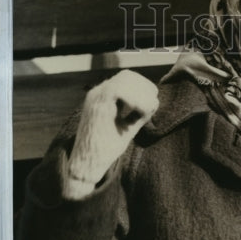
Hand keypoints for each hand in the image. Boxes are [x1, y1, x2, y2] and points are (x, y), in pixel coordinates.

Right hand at [65, 70, 159, 197]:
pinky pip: (119, 90)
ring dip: (141, 93)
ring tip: (145, 112)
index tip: (152, 103)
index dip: (144, 86)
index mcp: (103, 97)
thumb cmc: (105, 149)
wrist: (86, 164)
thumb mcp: (126, 127)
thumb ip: (137, 114)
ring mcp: (96, 98)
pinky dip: (134, 99)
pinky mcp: (96, 106)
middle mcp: (97, 93)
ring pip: (124, 80)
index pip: (127, 78)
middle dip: (144, 88)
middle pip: (127, 75)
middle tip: (151, 107)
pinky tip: (139, 112)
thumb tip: (154, 101)